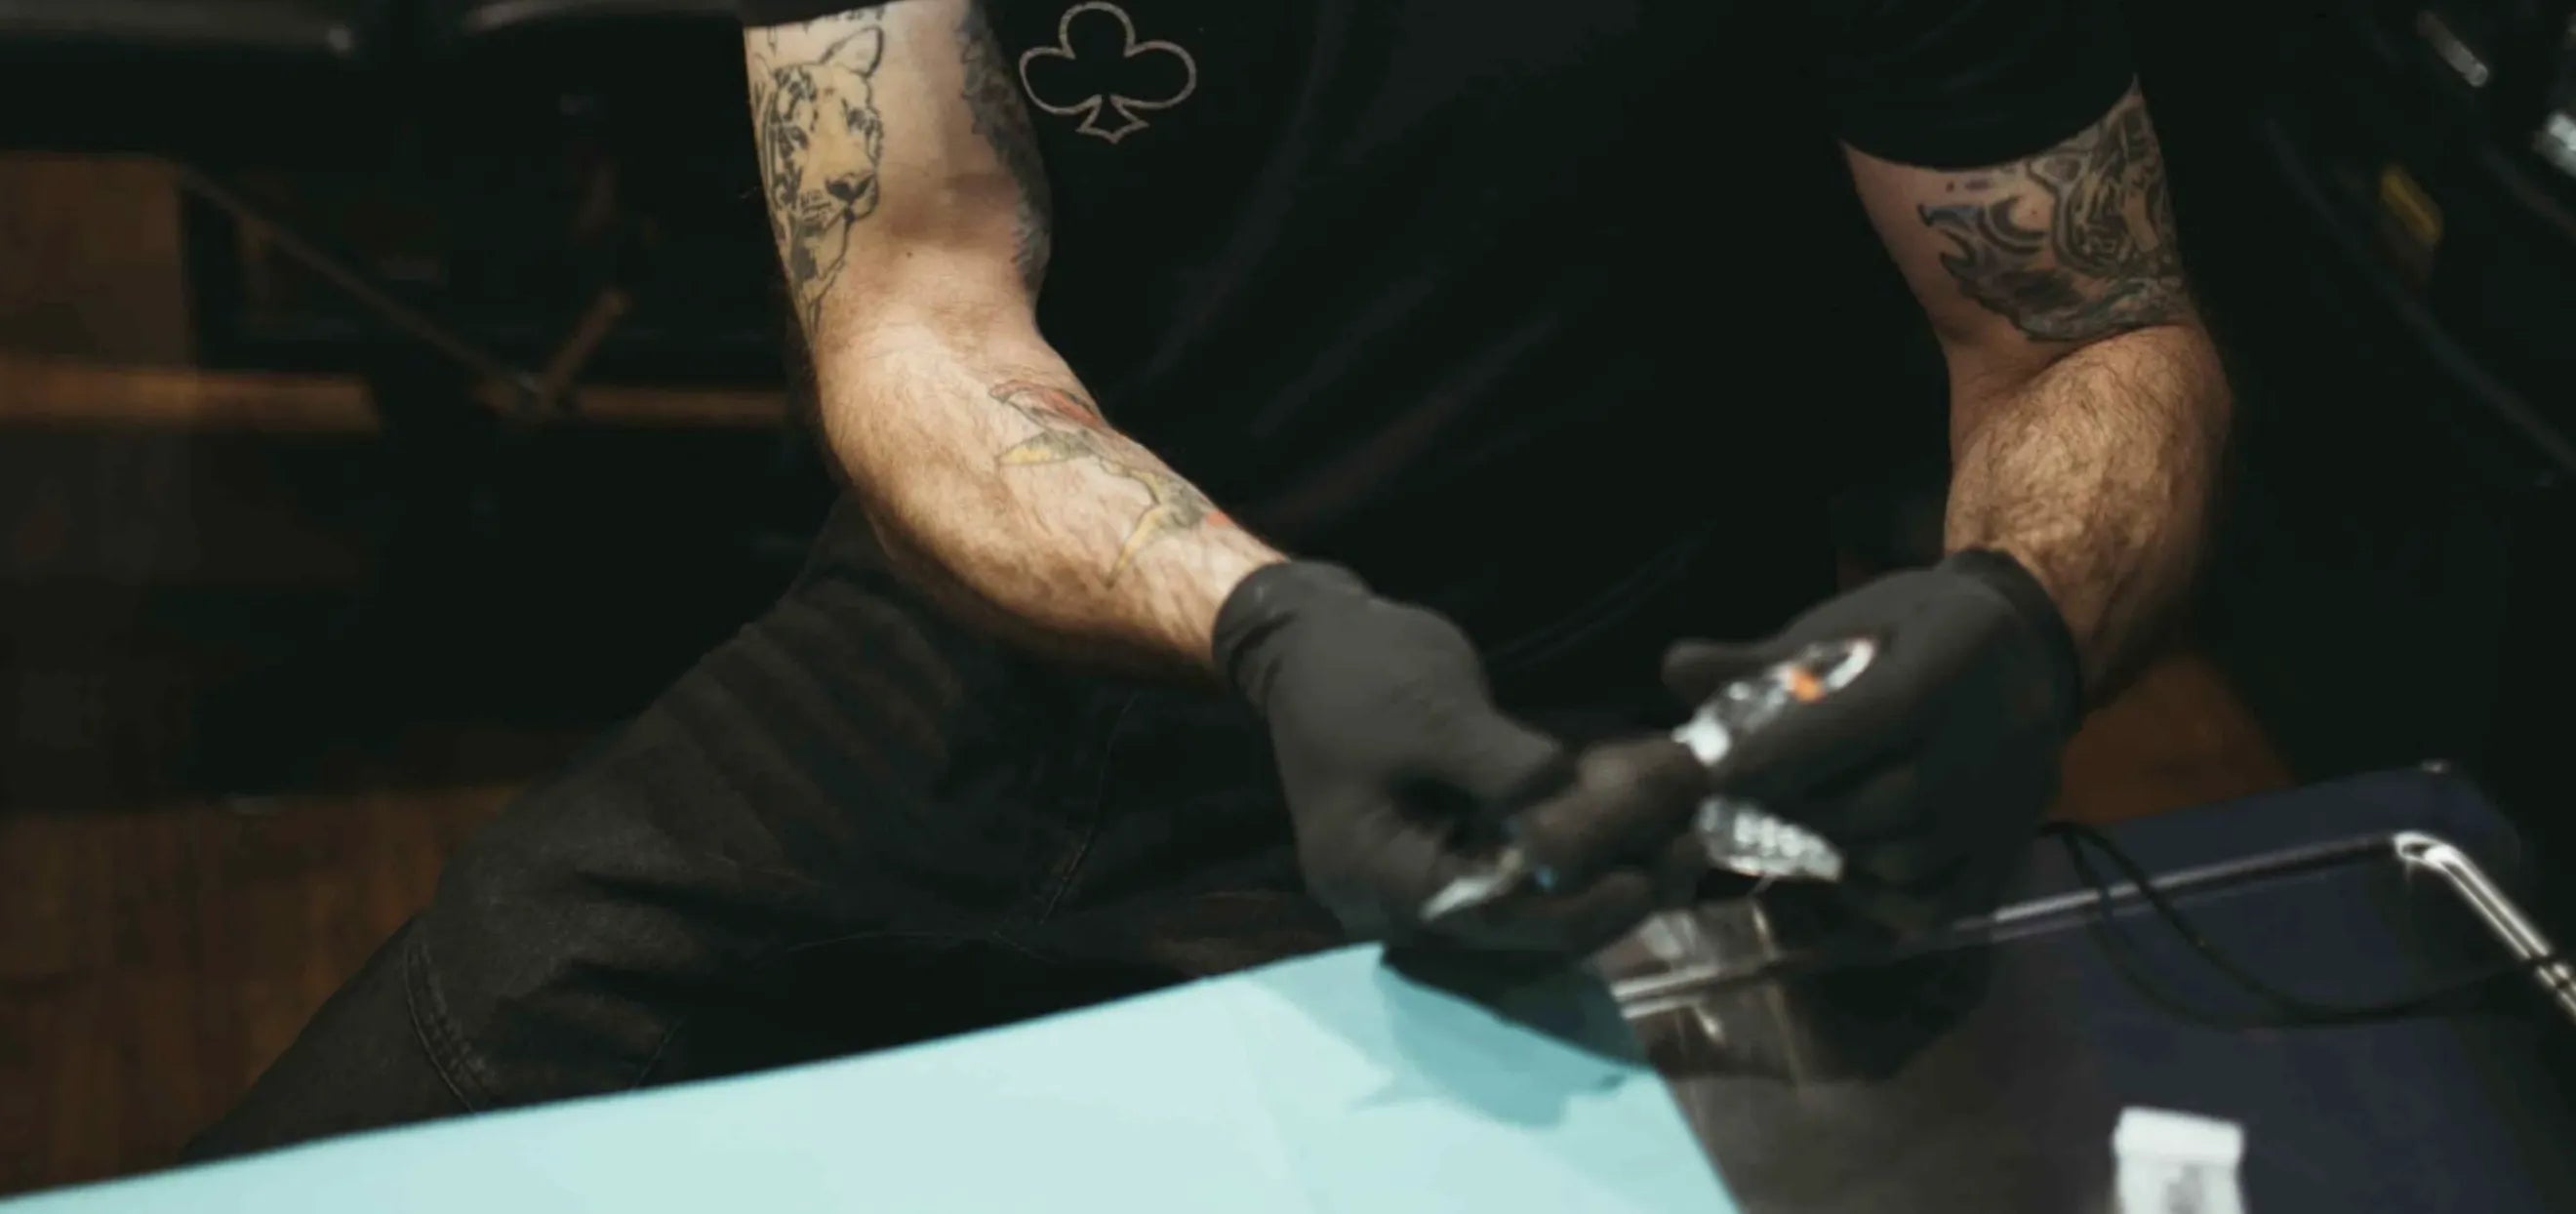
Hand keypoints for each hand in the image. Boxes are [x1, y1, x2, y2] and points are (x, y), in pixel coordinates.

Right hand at [1216, 562, 1709, 953]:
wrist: (1313, 642)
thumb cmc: (1360, 670)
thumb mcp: (1434, 709)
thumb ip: (1503, 770)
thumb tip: (1574, 819)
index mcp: (1375, 876)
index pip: (1488, 920)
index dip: (1573, 910)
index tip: (1645, 876)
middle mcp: (1398, 902)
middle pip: (1521, 926)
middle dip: (1609, 892)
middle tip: (1692, 850)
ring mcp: (1428, 879)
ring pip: (1537, 904)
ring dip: (1612, 871)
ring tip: (1689, 835)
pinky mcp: (1455, 853)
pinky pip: (1530, 871)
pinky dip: (1587, 847)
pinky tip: (1649, 817)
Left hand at [1662, 550, 2083, 933]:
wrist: (2022, 649)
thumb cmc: (1914, 630)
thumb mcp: (1848, 621)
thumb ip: (1763, 657)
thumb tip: (1676, 671)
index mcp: (1958, 655)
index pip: (1873, 716)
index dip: (1789, 752)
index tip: (1720, 771)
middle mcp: (2001, 734)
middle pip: (1882, 802)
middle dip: (1796, 806)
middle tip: (1745, 801)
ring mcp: (2011, 801)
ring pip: (1902, 859)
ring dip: (1832, 850)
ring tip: (1793, 823)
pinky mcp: (2011, 849)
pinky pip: (1936, 903)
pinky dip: (1877, 897)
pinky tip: (1844, 862)